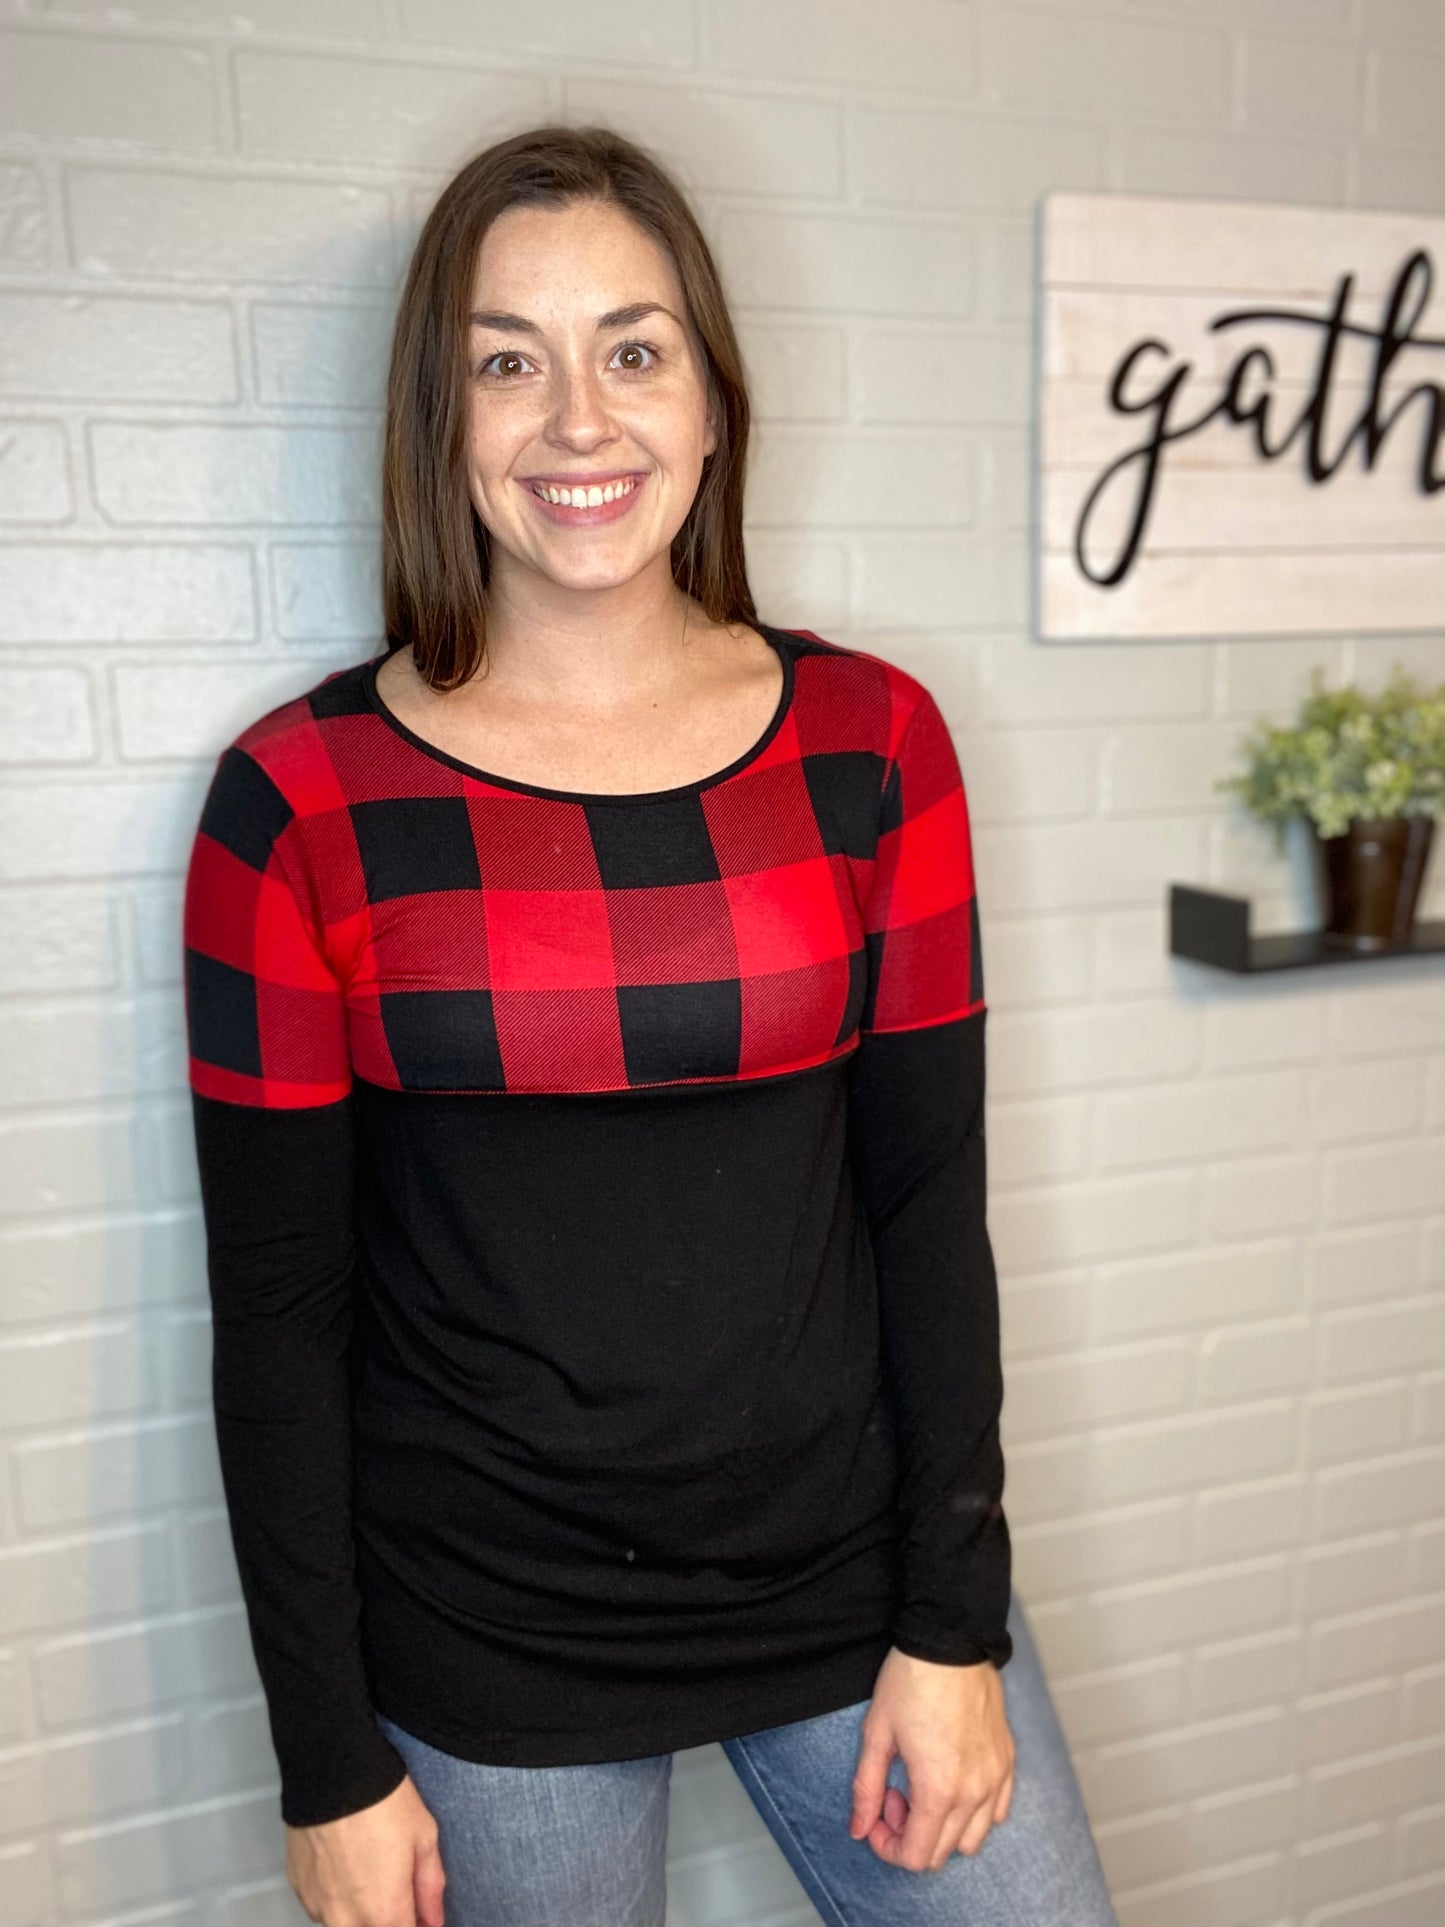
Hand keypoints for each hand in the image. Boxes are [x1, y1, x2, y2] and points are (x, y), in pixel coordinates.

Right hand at [286, 1775, 446, 1926]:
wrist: (332, 1773)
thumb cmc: (383, 1801)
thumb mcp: (423, 1837)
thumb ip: (430, 1887)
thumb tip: (434, 1920)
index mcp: (385, 1912)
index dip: (416, 1925)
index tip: (420, 1913)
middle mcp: (348, 1920)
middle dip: (387, 1920)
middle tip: (397, 1891)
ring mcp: (319, 1907)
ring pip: (345, 1926)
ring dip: (361, 1915)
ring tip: (371, 1873)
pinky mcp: (300, 1890)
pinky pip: (322, 1909)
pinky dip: (337, 1900)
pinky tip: (346, 1868)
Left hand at [848, 1646, 1013, 1871]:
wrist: (951, 1641)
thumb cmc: (910, 1681)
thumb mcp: (877, 1733)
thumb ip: (866, 1788)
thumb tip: (858, 1829)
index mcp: (938, 1791)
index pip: (916, 1856)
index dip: (887, 1846)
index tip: (876, 1814)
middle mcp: (974, 1794)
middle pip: (941, 1853)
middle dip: (910, 1834)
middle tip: (894, 1793)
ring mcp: (996, 1779)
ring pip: (973, 1840)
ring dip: (942, 1829)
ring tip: (923, 1787)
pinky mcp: (1007, 1761)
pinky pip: (997, 1812)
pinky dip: (974, 1813)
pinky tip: (952, 1781)